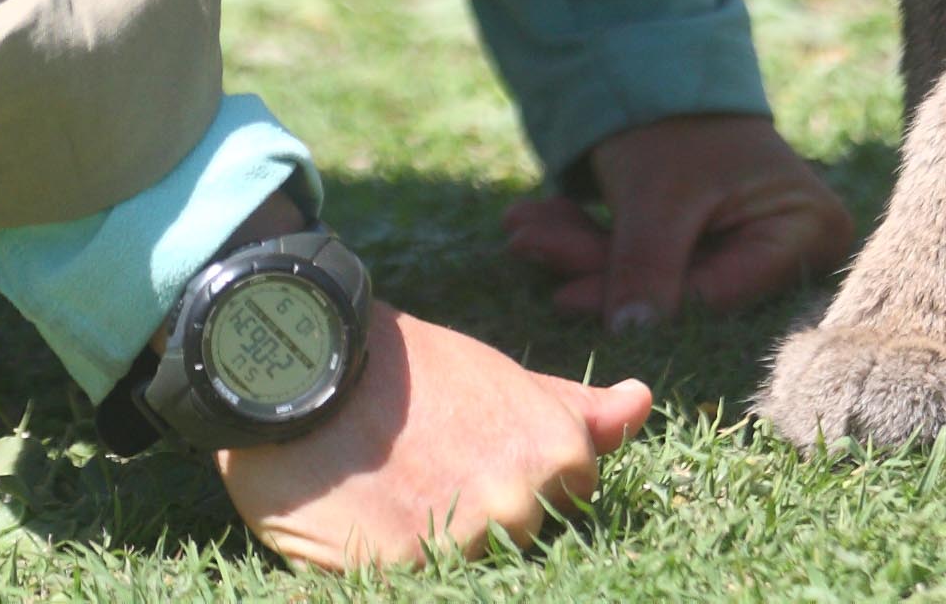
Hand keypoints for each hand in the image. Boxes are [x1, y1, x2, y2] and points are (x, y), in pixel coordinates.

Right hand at [215, 302, 650, 570]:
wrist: (303, 364)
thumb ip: (573, 410)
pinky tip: (368, 513)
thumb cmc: (407, 370)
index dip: (521, 483)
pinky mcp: (402, 571)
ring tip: (396, 490)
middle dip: (479, 518)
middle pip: (521, 545)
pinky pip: (415, 582)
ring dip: (437, 543)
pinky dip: (390, 559)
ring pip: (472, 568)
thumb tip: (642, 404)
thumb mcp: (500, 378)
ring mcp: (463, 541)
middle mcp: (521, 505)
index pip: (569, 506)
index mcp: (556, 456)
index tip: (478, 456)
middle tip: (427, 468)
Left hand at [503, 111, 856, 328]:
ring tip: (519, 227)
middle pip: (682, 285)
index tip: (567, 296)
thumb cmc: (683, 119)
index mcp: (807, 232)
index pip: (718, 294)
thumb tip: (628, 336)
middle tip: (526, 245)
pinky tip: (535, 222)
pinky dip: (590, 238)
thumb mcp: (662, 192)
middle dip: (595, 266)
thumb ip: (647, 267)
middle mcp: (789, 246)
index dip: (643, 302)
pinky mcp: (709, 238)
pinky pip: (647, 254)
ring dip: (579, 250)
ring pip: (654, 273)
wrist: (669, 53)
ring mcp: (748, 242)